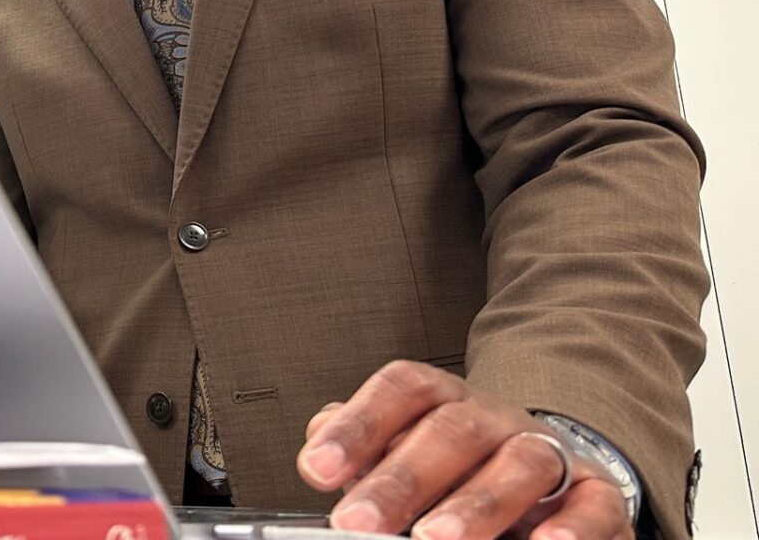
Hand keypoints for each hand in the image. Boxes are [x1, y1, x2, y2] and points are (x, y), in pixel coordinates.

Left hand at [297, 361, 629, 539]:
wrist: (552, 477)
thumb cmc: (461, 469)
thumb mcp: (405, 449)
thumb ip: (363, 449)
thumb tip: (319, 450)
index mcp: (444, 400)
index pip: (402, 390)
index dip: (359, 425)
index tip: (318, 469)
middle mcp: (496, 419)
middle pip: (452, 430)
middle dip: (402, 479)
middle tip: (358, 522)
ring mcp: (550, 454)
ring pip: (520, 464)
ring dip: (476, 505)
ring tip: (434, 538)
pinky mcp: (597, 496)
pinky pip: (591, 506)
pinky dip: (572, 529)